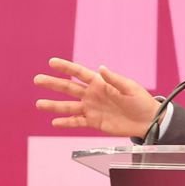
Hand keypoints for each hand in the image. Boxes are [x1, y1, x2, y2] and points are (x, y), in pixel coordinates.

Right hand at [34, 57, 161, 137]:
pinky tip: (54, 122)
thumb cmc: (141, 101)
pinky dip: (66, 123)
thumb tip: (101, 68)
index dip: (65, 67)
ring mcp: (91, 108)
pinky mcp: (94, 122)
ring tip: (39, 104)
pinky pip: (77, 122)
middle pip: (68, 88)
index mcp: (100, 83)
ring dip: (54, 106)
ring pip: (68, 106)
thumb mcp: (130, 88)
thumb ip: (114, 79)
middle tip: (37, 80)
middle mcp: (92, 95)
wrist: (147, 121)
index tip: (51, 62)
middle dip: (53, 84)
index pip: (79, 73)